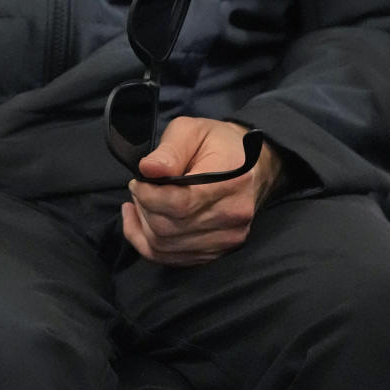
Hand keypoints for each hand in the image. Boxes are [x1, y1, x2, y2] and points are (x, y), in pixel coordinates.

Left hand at [122, 119, 282, 265]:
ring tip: (141, 202)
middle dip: (143, 208)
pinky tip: (141, 223)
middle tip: (139, 188)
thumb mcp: (191, 130)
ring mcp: (227, 239)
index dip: (148, 196)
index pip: (180, 204)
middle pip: (169, 229)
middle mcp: (232, 217)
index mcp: (230, 182)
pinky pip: (173, 259)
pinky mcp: (218, 252)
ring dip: (143, 226)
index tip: (138, 181)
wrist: (251, 165)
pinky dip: (148, 243)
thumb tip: (148, 169)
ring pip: (166, 248)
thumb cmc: (217, 143)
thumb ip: (170, 150)